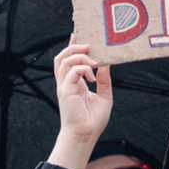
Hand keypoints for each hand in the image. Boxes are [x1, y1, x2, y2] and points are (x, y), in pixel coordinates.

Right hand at [51, 39, 112, 158]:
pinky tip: (92, 75)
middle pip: (62, 57)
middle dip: (73, 46)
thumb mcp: (104, 96)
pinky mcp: (66, 90)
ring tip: (93, 61)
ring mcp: (64, 86)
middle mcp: (66, 83)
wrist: (85, 135)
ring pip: (64, 60)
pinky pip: (72, 71)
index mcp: (74, 84)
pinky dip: (84, 68)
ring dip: (80, 56)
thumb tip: (106, 64)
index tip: (77, 33)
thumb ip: (104, 80)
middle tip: (89, 45)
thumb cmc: (92, 121)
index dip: (71, 46)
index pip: (68, 60)